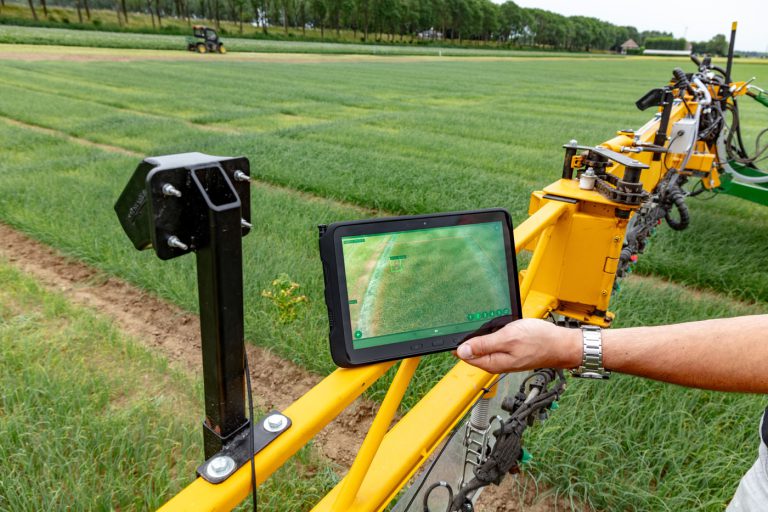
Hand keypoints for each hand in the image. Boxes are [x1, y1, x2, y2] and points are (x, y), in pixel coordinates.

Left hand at [455, 319, 580, 373]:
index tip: (456, 332)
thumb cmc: (539, 341)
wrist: (561, 344)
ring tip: (482, 324)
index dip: (459, 344)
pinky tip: (496, 328)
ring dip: (481, 337)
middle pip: (474, 352)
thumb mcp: (507, 338)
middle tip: (469, 324)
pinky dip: (493, 335)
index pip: (466, 356)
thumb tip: (462, 350)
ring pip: (485, 347)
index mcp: (493, 363)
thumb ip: (484, 345)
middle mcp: (497, 363)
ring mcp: (505, 358)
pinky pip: (495, 345)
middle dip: (469, 340)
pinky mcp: (511, 352)